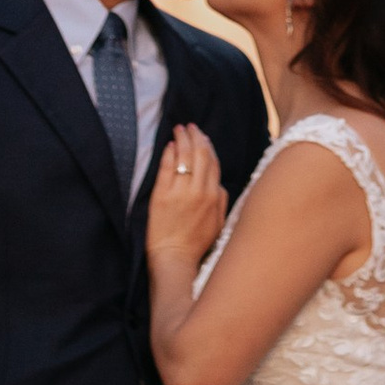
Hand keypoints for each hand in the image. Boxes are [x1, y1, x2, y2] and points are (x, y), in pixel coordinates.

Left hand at [147, 122, 227, 269]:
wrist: (175, 258)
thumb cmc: (196, 243)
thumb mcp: (219, 223)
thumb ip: (222, 201)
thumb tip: (219, 184)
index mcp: (214, 196)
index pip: (213, 162)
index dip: (208, 145)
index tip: (202, 136)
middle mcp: (199, 191)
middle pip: (200, 154)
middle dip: (196, 136)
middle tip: (190, 126)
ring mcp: (180, 192)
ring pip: (185, 157)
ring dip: (183, 139)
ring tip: (179, 129)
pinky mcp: (162, 195)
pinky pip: (167, 168)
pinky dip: (169, 154)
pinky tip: (169, 145)